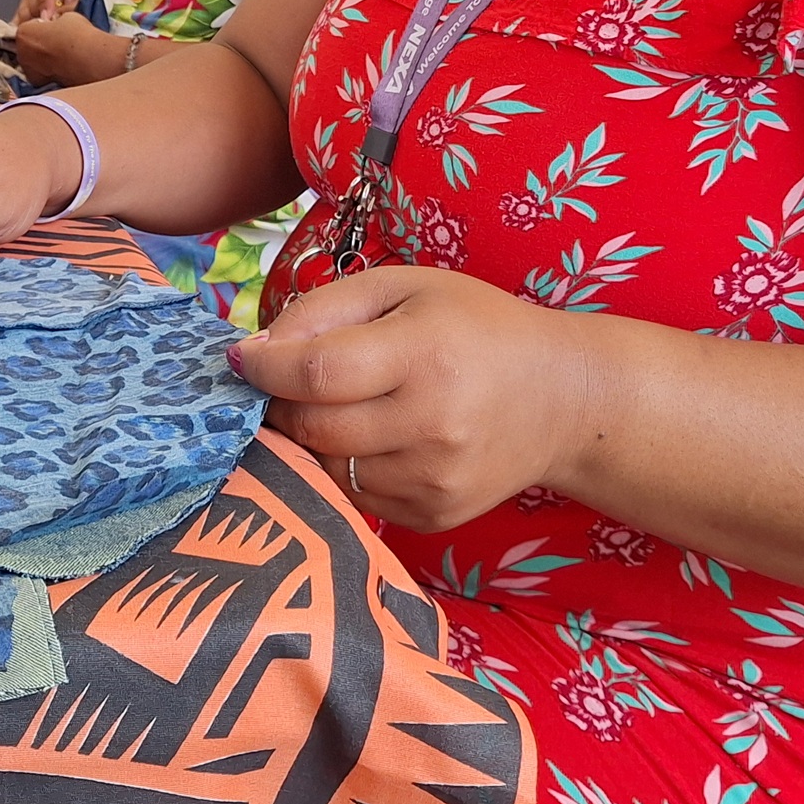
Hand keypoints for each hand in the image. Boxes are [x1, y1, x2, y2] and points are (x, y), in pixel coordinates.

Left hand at [13, 12, 126, 86]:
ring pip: (33, 61)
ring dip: (43, 58)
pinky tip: (63, 68)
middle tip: (58, 42)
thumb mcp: (68, 16)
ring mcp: (29, 71)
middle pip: (28, 45)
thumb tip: (58, 24)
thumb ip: (56, 20)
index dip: (42, 26)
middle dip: (40, 43)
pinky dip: (49, 72)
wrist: (91, 61)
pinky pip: (41, 74)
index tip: (53, 28)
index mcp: (24, 33)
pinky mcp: (39, 85)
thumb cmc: (78, 35)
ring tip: (63, 56)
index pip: (29, 26)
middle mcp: (21, 53)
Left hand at [232, 266, 588, 533]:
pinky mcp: (435, 516)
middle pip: (313, 428)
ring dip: (312, 438)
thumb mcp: (405, 287)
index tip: (244, 360)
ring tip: (337, 407)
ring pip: (327, 468)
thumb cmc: (475, 327)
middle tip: (288, 384)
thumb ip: (326, 308)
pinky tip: (373, 438)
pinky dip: (346, 467)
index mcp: (424, 355)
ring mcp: (435, 480)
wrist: (559, 398)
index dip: (265, 367)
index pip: (316, 373)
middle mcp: (431, 425)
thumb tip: (256, 351)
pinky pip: (356, 497)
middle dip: (282, 406)